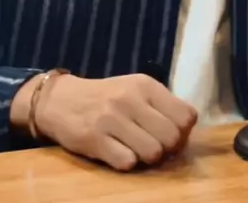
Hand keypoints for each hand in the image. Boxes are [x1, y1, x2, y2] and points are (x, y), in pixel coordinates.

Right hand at [35, 73, 197, 170]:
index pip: (186, 116)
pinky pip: (127, 163)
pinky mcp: (95, 139)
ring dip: (148, 158)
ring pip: (153, 152)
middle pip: (173, 137)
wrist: (61, 100)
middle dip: (168, 148)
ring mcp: (111, 119)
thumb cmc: (106, 97)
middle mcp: (130, 99)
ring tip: (136, 150)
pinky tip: (118, 152)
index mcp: (145, 85)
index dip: (183, 132)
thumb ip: (161, 105)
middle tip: (155, 145)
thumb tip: (187, 129)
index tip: (170, 133)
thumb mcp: (135, 89)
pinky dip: (126, 163)